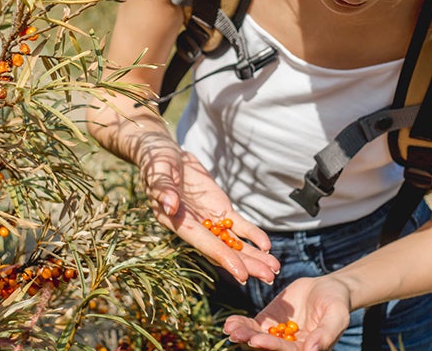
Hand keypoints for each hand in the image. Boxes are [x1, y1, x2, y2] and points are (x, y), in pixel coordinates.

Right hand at [136, 132, 279, 283]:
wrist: (166, 153)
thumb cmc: (157, 163)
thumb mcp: (158, 173)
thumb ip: (162, 189)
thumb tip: (170, 205)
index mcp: (177, 221)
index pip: (203, 243)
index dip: (223, 257)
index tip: (241, 274)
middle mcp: (195, 227)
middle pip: (223, 249)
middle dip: (246, 264)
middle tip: (269, 277)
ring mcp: (209, 220)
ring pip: (234, 242)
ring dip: (253, 256)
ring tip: (274, 269)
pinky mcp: (219, 209)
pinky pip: (238, 225)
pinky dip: (253, 235)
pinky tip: (267, 246)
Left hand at [223, 277, 351, 349]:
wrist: (328, 288)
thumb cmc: (337, 303)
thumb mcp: (336, 316)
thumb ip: (326, 333)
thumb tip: (313, 350)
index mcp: (308, 349)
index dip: (272, 346)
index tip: (256, 340)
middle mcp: (290, 346)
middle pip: (268, 347)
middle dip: (251, 341)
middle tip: (236, 335)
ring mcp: (278, 335)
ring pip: (257, 338)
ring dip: (243, 334)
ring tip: (229, 328)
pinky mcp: (270, 322)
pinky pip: (253, 326)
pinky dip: (242, 324)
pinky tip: (230, 322)